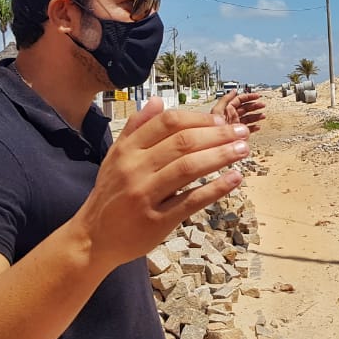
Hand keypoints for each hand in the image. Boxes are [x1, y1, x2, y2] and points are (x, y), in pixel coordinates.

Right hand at [75, 99, 249, 269]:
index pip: (168, 123)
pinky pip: (191, 201)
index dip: (199, 119)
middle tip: (243, 133)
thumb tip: (157, 102)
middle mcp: (135, 169)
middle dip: (218, 135)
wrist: (94, 237)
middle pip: (183, 143)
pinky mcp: (157, 221)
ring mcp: (145, 196)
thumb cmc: (112, 193)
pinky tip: (234, 179)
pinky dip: (216, 188)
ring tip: (243, 151)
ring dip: (221, 156)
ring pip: (189, 168)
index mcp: (127, 150)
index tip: (221, 121)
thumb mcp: (116, 157)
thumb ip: (136, 128)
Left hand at [212, 90, 265, 132]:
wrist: (214, 144)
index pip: (239, 100)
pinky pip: (248, 129)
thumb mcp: (217, 111)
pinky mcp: (238, 134)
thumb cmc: (212, 129)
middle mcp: (232, 117)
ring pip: (248, 118)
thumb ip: (225, 101)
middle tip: (262, 105)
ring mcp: (235, 125)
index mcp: (227, 110)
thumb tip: (233, 91)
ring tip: (263, 116)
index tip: (257, 96)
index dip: (248, 97)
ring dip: (256, 116)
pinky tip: (258, 127)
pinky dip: (253, 128)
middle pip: (245, 108)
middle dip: (254, 106)